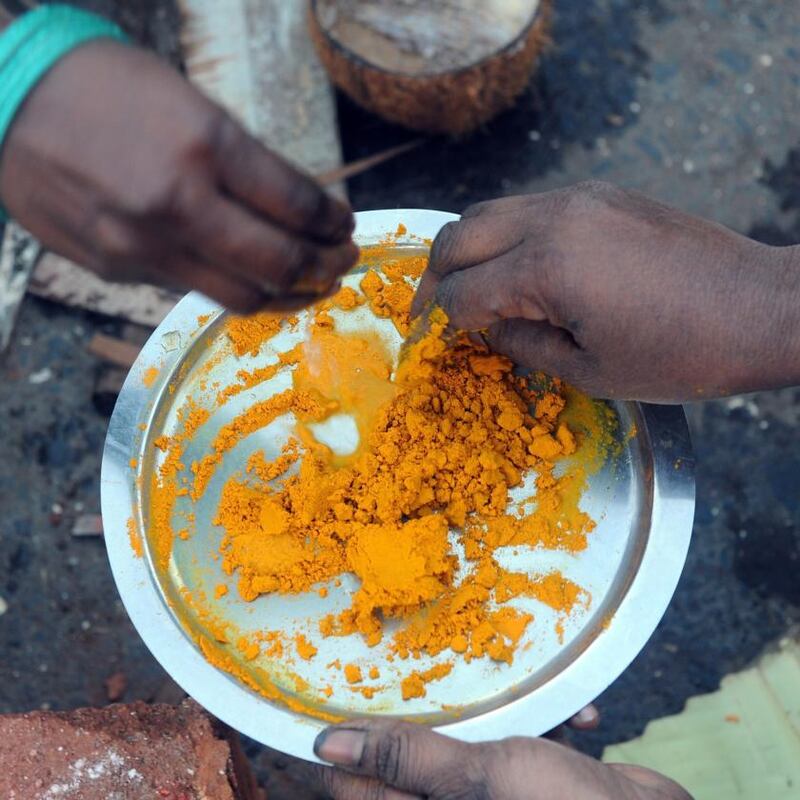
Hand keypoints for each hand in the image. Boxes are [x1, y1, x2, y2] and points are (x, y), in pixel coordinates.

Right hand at [0, 41, 357, 312]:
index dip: (333, 222)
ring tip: (311, 286)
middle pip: (279, 264)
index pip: (297, 205)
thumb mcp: (190, 103)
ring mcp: (144, 245)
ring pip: (242, 297)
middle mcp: (178, 203)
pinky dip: (236, 289)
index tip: (345, 225)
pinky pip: (194, 291)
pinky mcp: (119, 269)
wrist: (5, 100)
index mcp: (204, 145)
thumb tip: (296, 212)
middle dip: (325, 268)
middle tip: (342, 262)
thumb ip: (244, 164)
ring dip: (290, 295)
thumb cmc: (103, 87)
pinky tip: (252, 281)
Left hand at [314, 719, 691, 799]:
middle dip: (420, 709)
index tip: (314, 691)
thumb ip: (406, 761)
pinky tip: (581, 717)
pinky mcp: (531, 778)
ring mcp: (492, 791)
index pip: (351, 782)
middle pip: (408, 753)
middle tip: (414, 659)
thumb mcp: (481, 780)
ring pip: (466, 738)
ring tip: (520, 685)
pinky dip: (545, 723)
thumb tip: (324, 745)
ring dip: (495, 710)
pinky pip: (519, 741)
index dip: (329, 742)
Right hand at [413, 181, 799, 401]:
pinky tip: (515, 267)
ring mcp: (579, 198)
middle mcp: (554, 218)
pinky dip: (505, 235)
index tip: (429, 340)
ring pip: (489, 210)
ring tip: (464, 286)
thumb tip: (486, 329)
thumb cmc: (681, 354)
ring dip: (466, 249)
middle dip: (433, 277)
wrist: (760, 307)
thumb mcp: (590, 372)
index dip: (438, 321)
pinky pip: (529, 207)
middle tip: (427, 310)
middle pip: (459, 236)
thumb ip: (523, 346)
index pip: (462, 291)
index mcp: (546, 268)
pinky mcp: (601, 194)